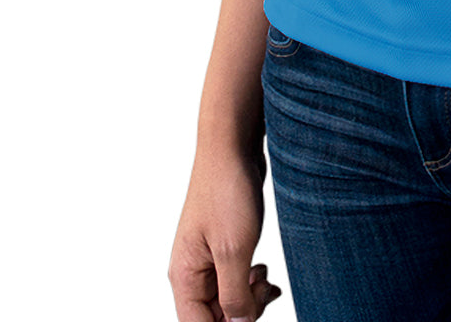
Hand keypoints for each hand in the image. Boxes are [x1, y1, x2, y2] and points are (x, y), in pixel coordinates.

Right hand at [169, 142, 282, 319]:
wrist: (232, 146)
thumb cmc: (226, 190)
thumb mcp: (234, 249)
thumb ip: (234, 294)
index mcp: (184, 277)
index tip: (250, 312)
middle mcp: (191, 271)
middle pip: (214, 316)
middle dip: (243, 311)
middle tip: (265, 290)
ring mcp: (206, 258)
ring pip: (227, 298)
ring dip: (250, 296)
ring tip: (265, 277)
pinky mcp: (223, 245)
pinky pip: (235, 278)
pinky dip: (251, 281)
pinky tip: (263, 271)